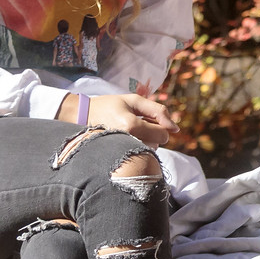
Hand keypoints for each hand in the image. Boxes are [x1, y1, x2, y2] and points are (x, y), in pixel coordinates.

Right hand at [59, 91, 177, 146]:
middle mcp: (126, 142)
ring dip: (145, 141)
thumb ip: (158, 111)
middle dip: (152, 134)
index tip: (148, 120)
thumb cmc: (110, 105)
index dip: (160, 126)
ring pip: (148, 151)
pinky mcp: (116, 157)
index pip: (163, 135)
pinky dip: (137, 147)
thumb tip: (176, 128)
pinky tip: (126, 139)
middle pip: (157, 144)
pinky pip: (137, 156)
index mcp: (131, 126)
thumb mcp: (134, 101)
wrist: (82, 116)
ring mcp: (120, 152)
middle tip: (137, 123)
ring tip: (130, 131)